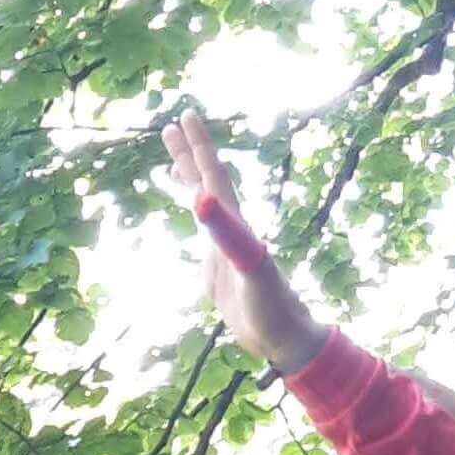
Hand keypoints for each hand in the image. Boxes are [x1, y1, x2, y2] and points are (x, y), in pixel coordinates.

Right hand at [162, 110, 326, 373]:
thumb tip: (200, 196)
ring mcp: (225, 252)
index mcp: (235, 225)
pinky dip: (196, 224)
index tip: (185, 115)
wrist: (285, 339)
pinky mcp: (220, 274)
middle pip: (207, 184)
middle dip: (189, 156)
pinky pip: (205, 239)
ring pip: (205, 208)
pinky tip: (194, 222)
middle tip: (169, 127)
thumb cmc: (271, 305)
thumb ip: (227, 233)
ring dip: (190, 184)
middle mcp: (230, 232)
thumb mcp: (249, 267)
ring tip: (173, 168)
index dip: (199, 146)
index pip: (214, 176)